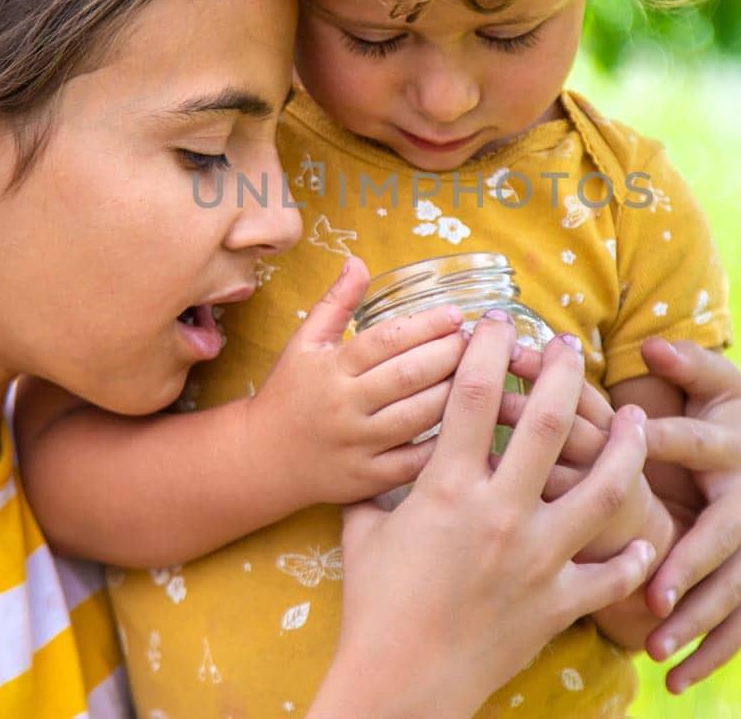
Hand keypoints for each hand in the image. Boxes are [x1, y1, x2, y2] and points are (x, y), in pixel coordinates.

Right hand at [248, 257, 465, 505]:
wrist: (262, 458)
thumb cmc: (290, 393)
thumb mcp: (304, 343)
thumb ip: (336, 302)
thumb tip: (359, 260)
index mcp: (331, 368)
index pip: (386, 340)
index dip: (425, 325)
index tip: (456, 315)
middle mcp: (344, 405)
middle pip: (407, 375)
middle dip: (449, 354)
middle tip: (476, 342)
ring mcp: (357, 445)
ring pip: (416, 417)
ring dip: (453, 393)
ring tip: (478, 375)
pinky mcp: (367, 479)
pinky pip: (414, 462)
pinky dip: (443, 444)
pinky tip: (467, 424)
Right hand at [311, 317, 656, 717]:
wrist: (397, 686)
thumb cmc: (372, 609)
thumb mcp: (361, 532)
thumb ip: (375, 487)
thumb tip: (374, 456)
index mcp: (446, 487)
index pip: (474, 392)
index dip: (490, 346)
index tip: (499, 320)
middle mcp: (499, 512)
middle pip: (549, 421)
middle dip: (565, 372)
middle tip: (572, 347)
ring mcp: (536, 558)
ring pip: (603, 487)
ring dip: (627, 446)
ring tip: (638, 419)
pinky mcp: (557, 604)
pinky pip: (609, 575)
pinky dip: (632, 557)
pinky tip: (644, 536)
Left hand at [637, 338, 740, 691]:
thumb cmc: (734, 422)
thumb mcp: (719, 388)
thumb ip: (687, 367)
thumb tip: (651, 345)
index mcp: (739, 446)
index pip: (696, 446)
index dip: (661, 446)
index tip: (622, 462)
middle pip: (725, 539)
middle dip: (690, 569)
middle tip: (650, 598)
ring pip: (735, 590)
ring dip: (697, 622)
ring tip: (654, 648)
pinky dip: (713, 653)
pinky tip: (677, 681)